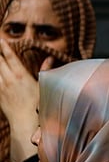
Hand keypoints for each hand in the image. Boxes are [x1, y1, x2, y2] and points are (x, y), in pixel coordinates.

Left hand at [0, 39, 41, 161]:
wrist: (25, 122)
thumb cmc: (38, 105)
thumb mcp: (44, 86)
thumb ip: (45, 70)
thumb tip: (50, 58)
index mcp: (21, 76)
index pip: (10, 57)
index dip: (4, 46)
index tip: (1, 38)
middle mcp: (9, 79)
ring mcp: (1, 87)